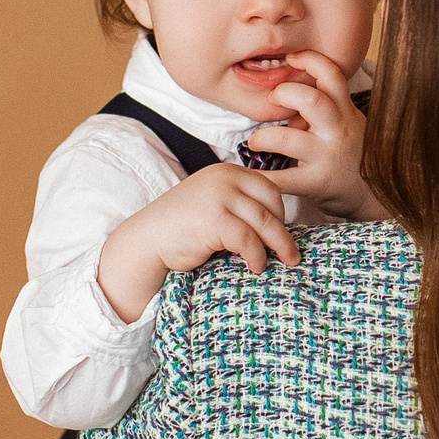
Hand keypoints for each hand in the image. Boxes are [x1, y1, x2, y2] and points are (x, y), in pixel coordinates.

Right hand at [94, 162, 297, 322]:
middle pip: (271, 204)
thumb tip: (277, 224)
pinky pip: (249, 240)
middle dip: (284, 230)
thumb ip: (239, 203)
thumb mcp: (213, 202)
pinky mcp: (214, 221)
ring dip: (278, 246)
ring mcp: (219, 198)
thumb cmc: (182, 226)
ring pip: (264, 222)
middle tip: (290, 252)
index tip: (281, 233)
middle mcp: (224, 179)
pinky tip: (255, 266)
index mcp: (227, 172)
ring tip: (283, 262)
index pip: (268, 187)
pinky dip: (257, 255)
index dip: (280, 212)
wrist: (147, 240)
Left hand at [243, 50, 389, 220]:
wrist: (375, 195)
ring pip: (288, 138)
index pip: (332, 75)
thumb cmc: (355, 155)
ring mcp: (327, 157)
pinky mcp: (316, 183)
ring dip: (264, 137)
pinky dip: (261, 176)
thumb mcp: (349, 123)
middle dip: (284, 94)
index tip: (291, 58)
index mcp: (345, 112)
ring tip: (255, 141)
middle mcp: (337, 130)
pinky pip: (283, 179)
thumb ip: (327, 105)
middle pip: (311, 99)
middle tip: (272, 102)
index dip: (311, 61)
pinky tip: (249, 174)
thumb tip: (290, 90)